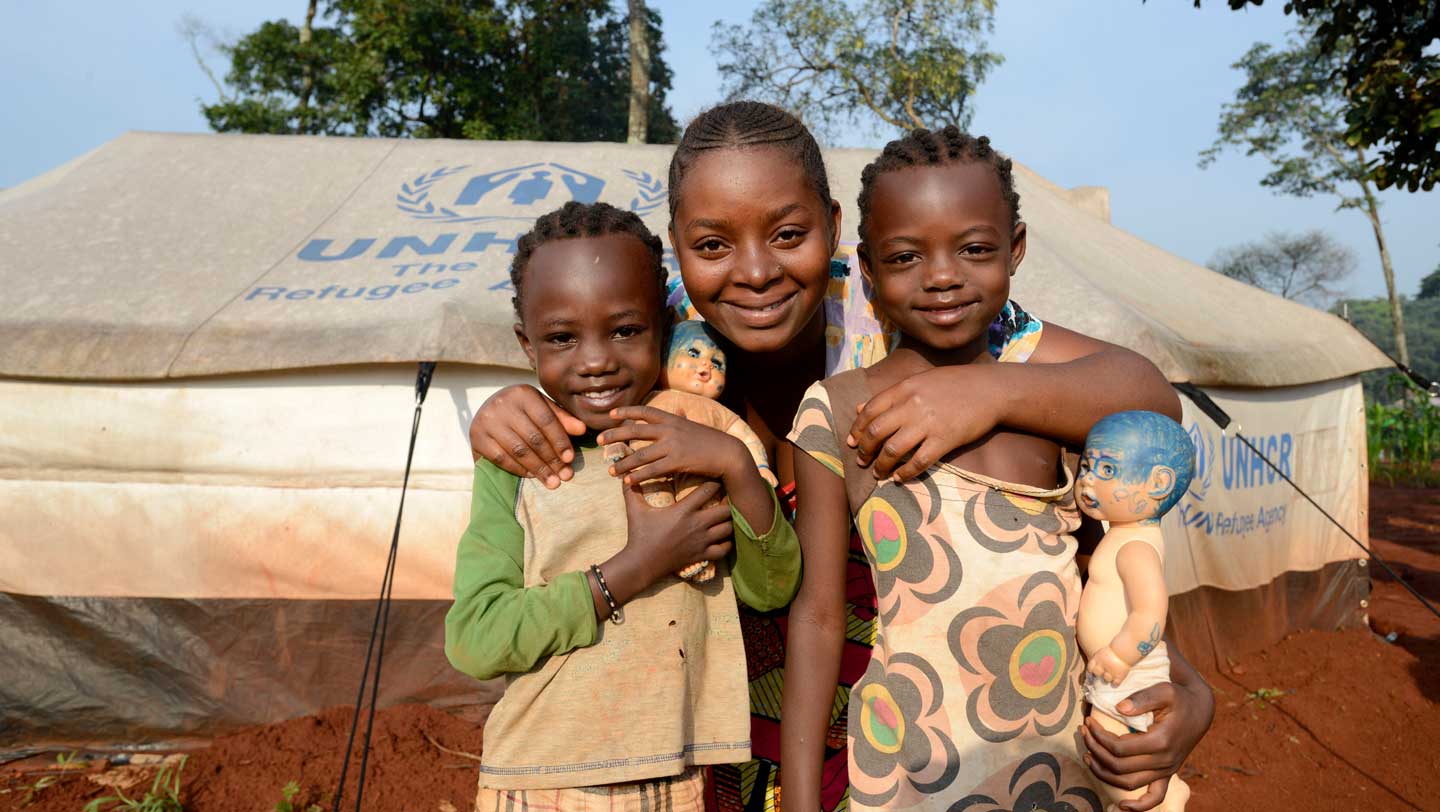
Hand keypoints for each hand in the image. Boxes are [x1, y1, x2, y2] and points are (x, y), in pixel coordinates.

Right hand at [469, 385, 586, 488]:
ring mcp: (487, 420)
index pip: (546, 420)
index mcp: (523, 393)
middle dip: (552, 459)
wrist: (489, 410)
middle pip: (533, 437)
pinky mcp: (477, 436)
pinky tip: (532, 476)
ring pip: (518, 450)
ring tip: (553, 482)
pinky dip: (518, 469)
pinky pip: (501, 458)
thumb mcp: (543, 409)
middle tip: (565, 476)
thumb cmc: (523, 410)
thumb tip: (582, 430)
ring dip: (538, 469)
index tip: (570, 459)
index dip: (560, 441)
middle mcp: (502, 403)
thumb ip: (561, 419)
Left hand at [600, 406, 747, 485]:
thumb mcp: (694, 425)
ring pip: (640, 455)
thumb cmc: (711, 440)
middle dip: (614, 436)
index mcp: (672, 419)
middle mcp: (669, 430)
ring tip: (610, 470)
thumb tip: (678, 409)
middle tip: (599, 441)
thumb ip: (682, 419)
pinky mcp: (676, 462)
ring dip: (623, 463)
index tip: (611, 415)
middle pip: (635, 431)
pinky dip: (638, 476)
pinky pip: (652, 470)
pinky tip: (627, 481)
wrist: (728, 453)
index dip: (626, 412)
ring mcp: (672, 446)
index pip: (644, 411)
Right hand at [614, 480, 734, 590]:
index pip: (709, 489)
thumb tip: (625, 474)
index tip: (713, 479)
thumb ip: (631, 489)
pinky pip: (724, 549)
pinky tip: (722, 537)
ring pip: (728, 528)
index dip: (714, 482)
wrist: (641, 563)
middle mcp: (696, 524)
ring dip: (729, 521)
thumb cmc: (639, 535)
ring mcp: (701, 541)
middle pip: (726, 509)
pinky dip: (727, 542)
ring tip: (725, 516)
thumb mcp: (634, 510)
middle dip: (727, 502)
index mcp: (683, 510)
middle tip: (724, 498)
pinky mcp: (701, 555)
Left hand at [847, 365, 1003, 480]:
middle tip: (862, 461)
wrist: (990, 390)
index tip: (852, 442)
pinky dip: (905, 473)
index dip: (857, 429)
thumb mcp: (919, 381)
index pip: (870, 410)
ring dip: (881, 466)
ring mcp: (928, 424)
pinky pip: (918, 462)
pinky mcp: (944, 440)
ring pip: (893, 450)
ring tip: (878, 474)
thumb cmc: (954, 384)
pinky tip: (900, 478)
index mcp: (904, 388)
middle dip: (865, 450)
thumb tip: (859, 408)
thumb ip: (890, 395)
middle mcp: (912, 405)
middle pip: (876, 432)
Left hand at [1081, 652, 1214, 811]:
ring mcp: (1165, 771)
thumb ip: (1142, 698)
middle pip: (1118, 766)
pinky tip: (1123, 806)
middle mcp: (1163, 761)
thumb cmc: (1179, 698)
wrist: (1200, 710)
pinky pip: (1154, 798)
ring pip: (1128, 783)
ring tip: (1087, 755)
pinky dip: (1139, 806)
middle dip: (1095, 750)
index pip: (1118, 748)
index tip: (1088, 721)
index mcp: (1160, 741)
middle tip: (1084, 732)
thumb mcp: (1164, 690)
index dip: (1098, 736)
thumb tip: (1119, 709)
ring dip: (1103, 773)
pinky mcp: (1166, 775)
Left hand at [1087, 646, 1131, 685]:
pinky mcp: (1119, 676)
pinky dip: (1115, 684)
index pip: (1090, 667)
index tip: (1092, 672)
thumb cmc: (1115, 650)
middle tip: (1102, 674)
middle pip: (1097, 673)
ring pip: (1106, 679)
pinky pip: (1115, 683)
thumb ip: (1099, 659)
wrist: (1125, 651)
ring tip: (1110, 677)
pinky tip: (1115, 683)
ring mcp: (1110, 672)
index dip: (1091, 670)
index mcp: (1098, 659)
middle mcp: (1102, 666)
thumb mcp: (1104, 652)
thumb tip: (1095, 665)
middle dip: (1098, 674)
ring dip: (1108, 678)